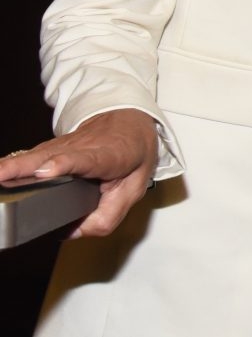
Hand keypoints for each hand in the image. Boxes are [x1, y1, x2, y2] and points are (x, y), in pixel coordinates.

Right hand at [0, 109, 158, 237]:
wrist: (128, 122)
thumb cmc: (133, 153)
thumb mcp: (135, 186)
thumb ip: (109, 214)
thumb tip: (73, 232)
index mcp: (107, 155)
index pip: (85, 159)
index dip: (64, 163)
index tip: (46, 170)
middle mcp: (80, 147)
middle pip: (49, 156)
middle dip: (22, 166)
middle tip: (0, 175)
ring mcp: (61, 146)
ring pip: (32, 156)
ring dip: (9, 167)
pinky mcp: (47, 149)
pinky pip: (26, 160)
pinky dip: (9, 168)